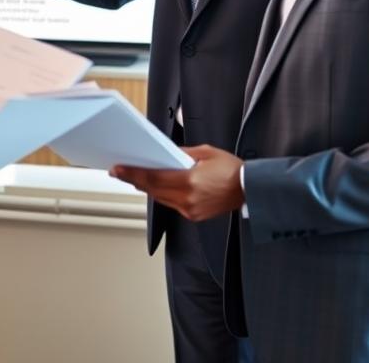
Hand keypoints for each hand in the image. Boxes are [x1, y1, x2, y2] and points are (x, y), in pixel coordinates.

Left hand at [111, 145, 243, 221]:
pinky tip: (156, 186)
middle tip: (119, 172)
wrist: (249, 189)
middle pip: (152, 190)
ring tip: (134, 177)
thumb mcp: (206, 152)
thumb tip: (166, 153)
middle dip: (134, 180)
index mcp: (190, 182)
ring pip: (159, 198)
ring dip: (146, 187)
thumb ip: (182, 153)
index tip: (119, 169)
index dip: (133, 173)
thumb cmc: (232, 170)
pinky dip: (161, 194)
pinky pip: (170, 204)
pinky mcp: (193, 215)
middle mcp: (188, 199)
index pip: (153, 177)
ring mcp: (190, 209)